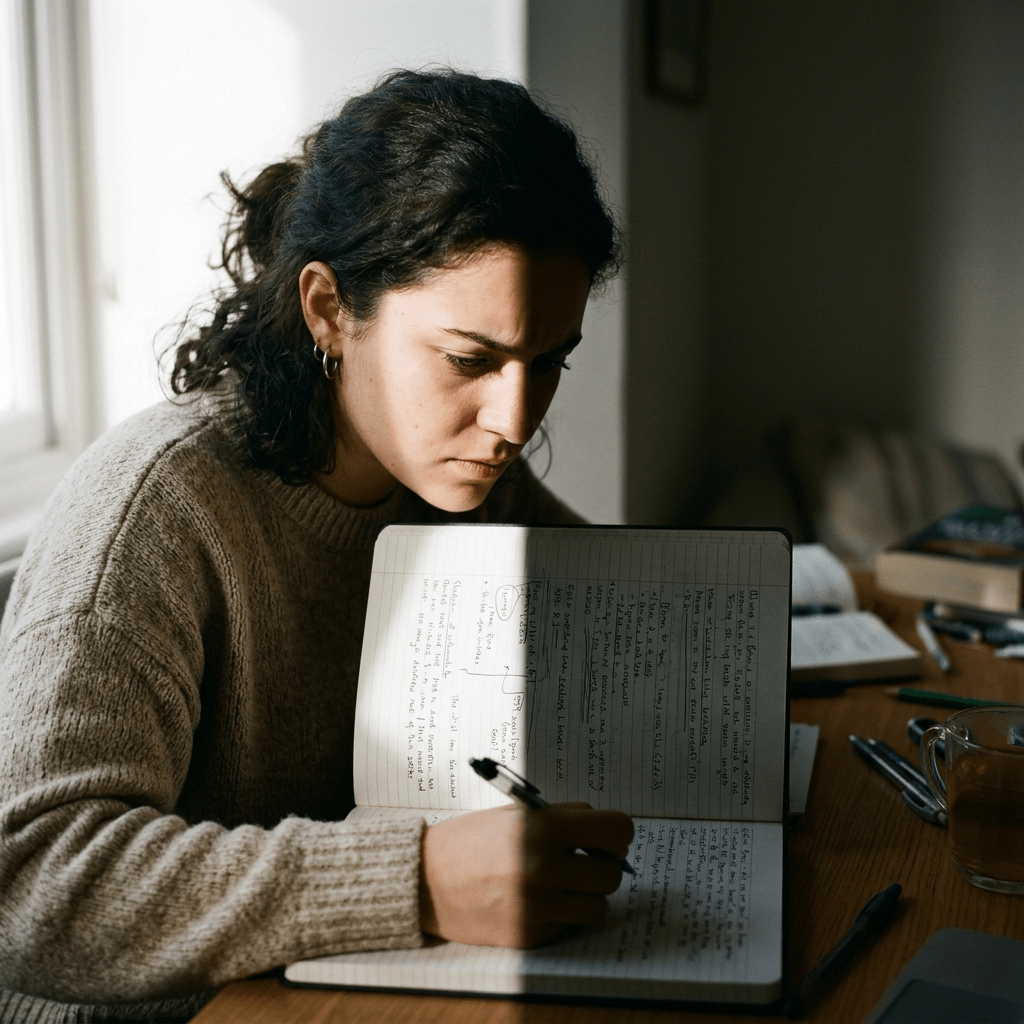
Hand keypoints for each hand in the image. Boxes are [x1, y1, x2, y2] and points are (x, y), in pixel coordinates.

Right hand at [419, 803, 633, 948]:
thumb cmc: (473, 840)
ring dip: (583, 896)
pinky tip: (530, 901)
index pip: (618, 830)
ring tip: (558, 885)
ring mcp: (537, 905)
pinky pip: (567, 926)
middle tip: (580, 863)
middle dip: (599, 868)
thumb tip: (611, 838)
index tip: (607, 841)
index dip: (617, 835)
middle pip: (611, 875)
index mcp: (544, 827)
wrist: (425, 878)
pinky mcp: (529, 934)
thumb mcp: (519, 813)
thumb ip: (565, 819)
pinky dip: (557, 915)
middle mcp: (544, 866)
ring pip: (596, 907)